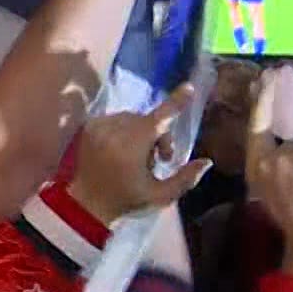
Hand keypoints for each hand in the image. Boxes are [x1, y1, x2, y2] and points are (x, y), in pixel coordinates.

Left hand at [67, 84, 211, 223]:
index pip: (159, 119)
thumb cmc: (125, 201)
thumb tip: (206, 161)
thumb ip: (185, 179)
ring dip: (141, 131)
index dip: (175, 103)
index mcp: (131, 147)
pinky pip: (116, 119)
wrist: (85, 204)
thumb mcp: (160, 196)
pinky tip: (122, 150)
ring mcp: (98, 128)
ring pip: (133, 117)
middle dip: (158, 135)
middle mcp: (114, 132)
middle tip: (160, 158)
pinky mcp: (88, 128)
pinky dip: (124, 129)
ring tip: (139, 157)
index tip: (188, 87)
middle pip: (148, 120)